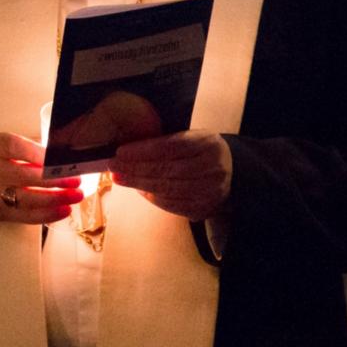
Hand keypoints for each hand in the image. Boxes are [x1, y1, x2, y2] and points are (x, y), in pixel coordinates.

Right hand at [0, 133, 83, 232]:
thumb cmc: (9, 162)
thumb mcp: (16, 148)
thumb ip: (38, 150)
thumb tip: (69, 159)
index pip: (13, 147)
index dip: (36, 152)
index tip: (57, 157)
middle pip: (24, 176)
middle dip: (54, 178)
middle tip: (75, 179)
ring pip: (27, 199)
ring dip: (56, 198)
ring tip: (76, 195)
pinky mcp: (6, 212)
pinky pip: (28, 216)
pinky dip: (49, 214)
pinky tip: (65, 209)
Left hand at [111, 131, 232, 220]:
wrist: (232, 172)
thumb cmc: (200, 151)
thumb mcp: (190, 138)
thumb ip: (164, 142)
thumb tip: (127, 150)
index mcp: (208, 144)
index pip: (171, 146)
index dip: (144, 150)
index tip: (121, 152)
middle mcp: (212, 168)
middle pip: (167, 170)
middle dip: (136, 169)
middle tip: (114, 167)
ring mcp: (210, 191)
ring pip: (168, 189)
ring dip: (139, 184)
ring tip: (119, 178)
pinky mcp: (204, 208)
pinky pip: (172, 205)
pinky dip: (152, 198)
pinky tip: (138, 190)